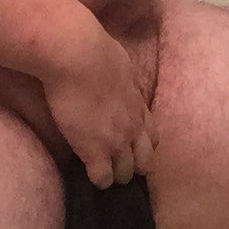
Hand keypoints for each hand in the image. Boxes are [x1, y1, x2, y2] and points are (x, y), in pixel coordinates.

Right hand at [40, 13, 158, 189]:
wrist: (76, 55)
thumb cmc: (94, 49)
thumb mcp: (121, 64)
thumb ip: (124, 79)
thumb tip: (120, 76)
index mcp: (138, 105)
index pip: (151, 137)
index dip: (141, 145)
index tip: (130, 146)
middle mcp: (132, 127)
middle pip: (145, 162)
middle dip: (134, 166)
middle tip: (118, 163)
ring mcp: (115, 142)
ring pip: (126, 174)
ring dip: (115, 174)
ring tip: (103, 171)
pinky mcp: (94, 151)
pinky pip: (102, 178)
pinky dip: (97, 179)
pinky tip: (88, 173)